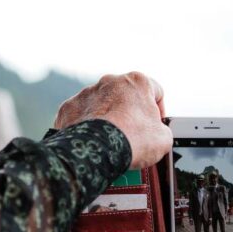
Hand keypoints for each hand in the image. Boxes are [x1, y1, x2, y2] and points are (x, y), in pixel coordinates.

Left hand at [54, 72, 171, 169]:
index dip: (158, 110)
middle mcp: (110, 81)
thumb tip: (155, 134)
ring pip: (101, 105)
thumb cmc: (133, 140)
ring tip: (111, 141)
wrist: (98, 150)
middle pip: (125, 97)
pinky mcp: (69, 107)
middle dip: (130, 115)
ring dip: (107, 119)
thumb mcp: (163, 138)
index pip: (155, 91)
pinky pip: (81, 116)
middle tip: (133, 136)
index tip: (155, 125)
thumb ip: (161, 130)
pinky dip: (86, 127)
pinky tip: (93, 142)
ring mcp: (87, 93)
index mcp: (137, 82)